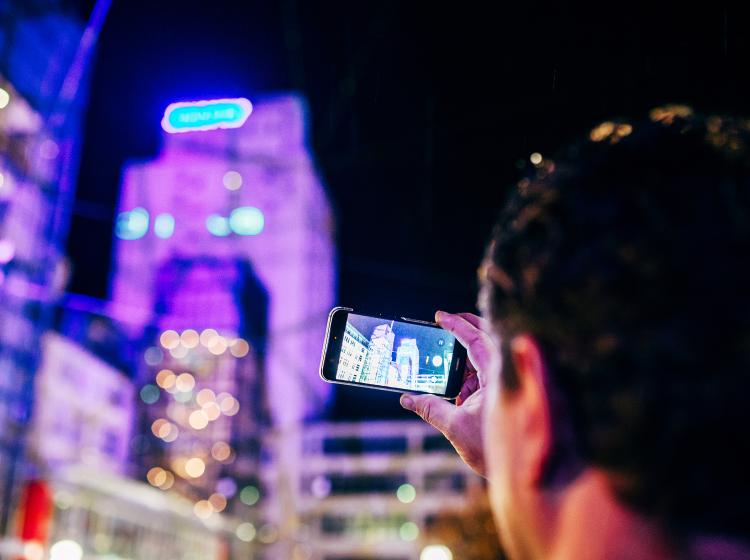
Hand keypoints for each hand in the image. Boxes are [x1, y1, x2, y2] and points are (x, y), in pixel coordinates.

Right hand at [400, 310, 498, 476]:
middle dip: (465, 327)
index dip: (457, 325)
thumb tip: (407, 398)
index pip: (476, 340)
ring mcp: (506, 384)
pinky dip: (471, 376)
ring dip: (466, 356)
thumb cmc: (492, 449)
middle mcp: (505, 376)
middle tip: (445, 320)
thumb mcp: (454, 427)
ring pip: (486, 357)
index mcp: (497, 376)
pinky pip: (487, 376)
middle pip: (486, 339)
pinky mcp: (505, 395)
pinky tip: (458, 391)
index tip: (439, 315)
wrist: (523, 474)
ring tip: (444, 362)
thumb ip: (430, 408)